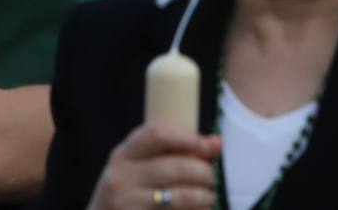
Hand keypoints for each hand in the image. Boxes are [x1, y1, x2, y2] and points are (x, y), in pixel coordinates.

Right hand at [87, 122, 221, 209]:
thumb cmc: (130, 187)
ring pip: (178, 197)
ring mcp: (126, 204)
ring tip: (208, 196)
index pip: (158, 134)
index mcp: (124, 154)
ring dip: (202, 196)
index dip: (187, 137)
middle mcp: (121, 177)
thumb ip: (175, 150)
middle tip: (211, 177)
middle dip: (202, 172)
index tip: (207, 145)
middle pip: (174, 167)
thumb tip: (216, 142)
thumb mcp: (141, 164)